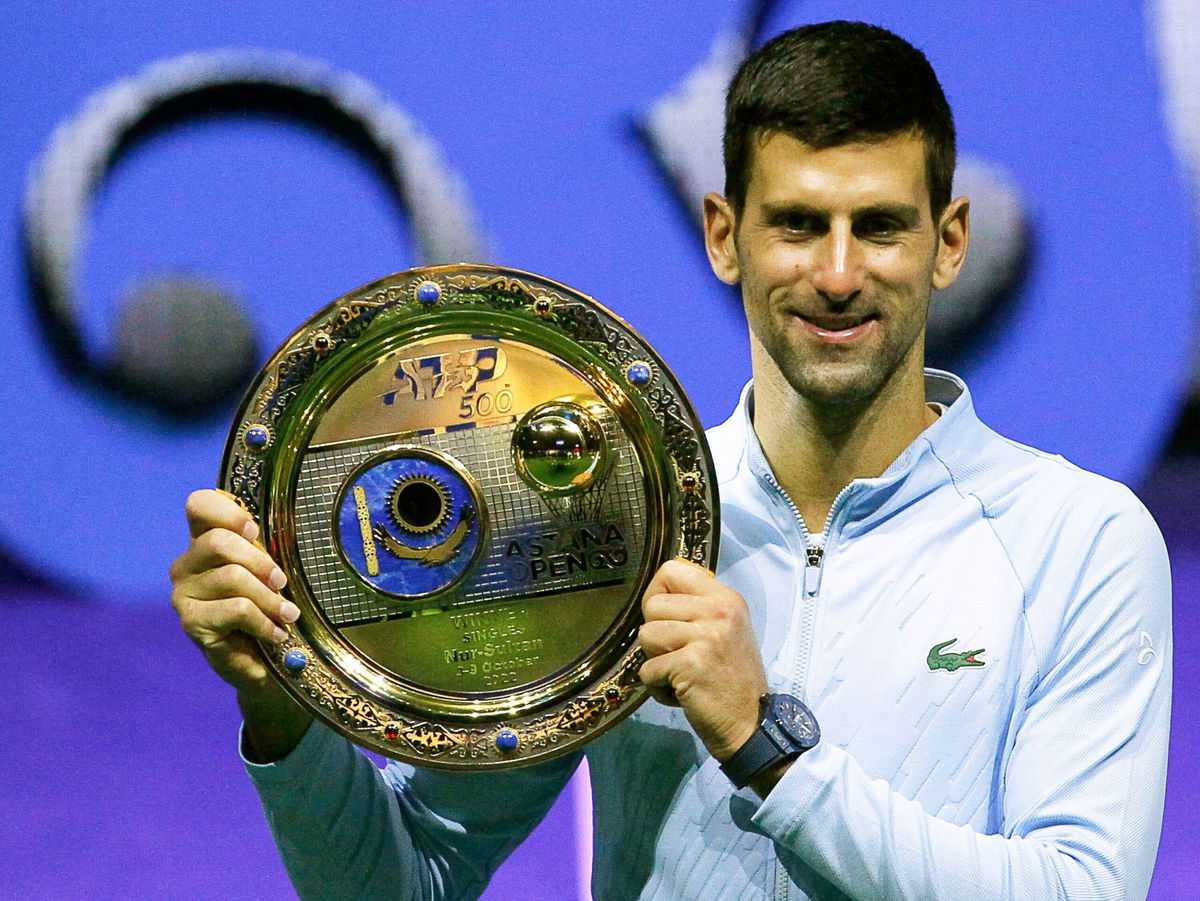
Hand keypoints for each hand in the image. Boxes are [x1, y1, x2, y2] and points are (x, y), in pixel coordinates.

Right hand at [170, 489, 310, 759]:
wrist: (264, 662)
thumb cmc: (267, 608)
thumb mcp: (268, 572)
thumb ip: (262, 549)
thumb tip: (269, 535)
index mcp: (205, 542)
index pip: (199, 505)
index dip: (227, 511)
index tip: (254, 530)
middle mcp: (187, 564)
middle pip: (218, 542)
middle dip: (259, 560)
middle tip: (281, 581)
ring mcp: (184, 594)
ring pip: (231, 578)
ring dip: (269, 597)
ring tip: (287, 614)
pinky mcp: (191, 623)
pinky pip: (236, 610)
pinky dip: (264, 621)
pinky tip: (276, 633)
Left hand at [638, 559, 768, 762]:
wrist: (752, 723)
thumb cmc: (733, 678)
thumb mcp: (726, 629)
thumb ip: (698, 607)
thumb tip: (658, 591)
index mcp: (726, 598)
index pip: (671, 570)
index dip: (658, 593)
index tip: (666, 617)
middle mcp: (718, 611)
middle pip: (652, 604)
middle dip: (656, 634)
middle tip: (679, 655)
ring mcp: (705, 636)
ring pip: (645, 635)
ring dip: (655, 661)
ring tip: (681, 674)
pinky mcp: (690, 664)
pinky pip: (647, 669)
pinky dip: (657, 688)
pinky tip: (681, 693)